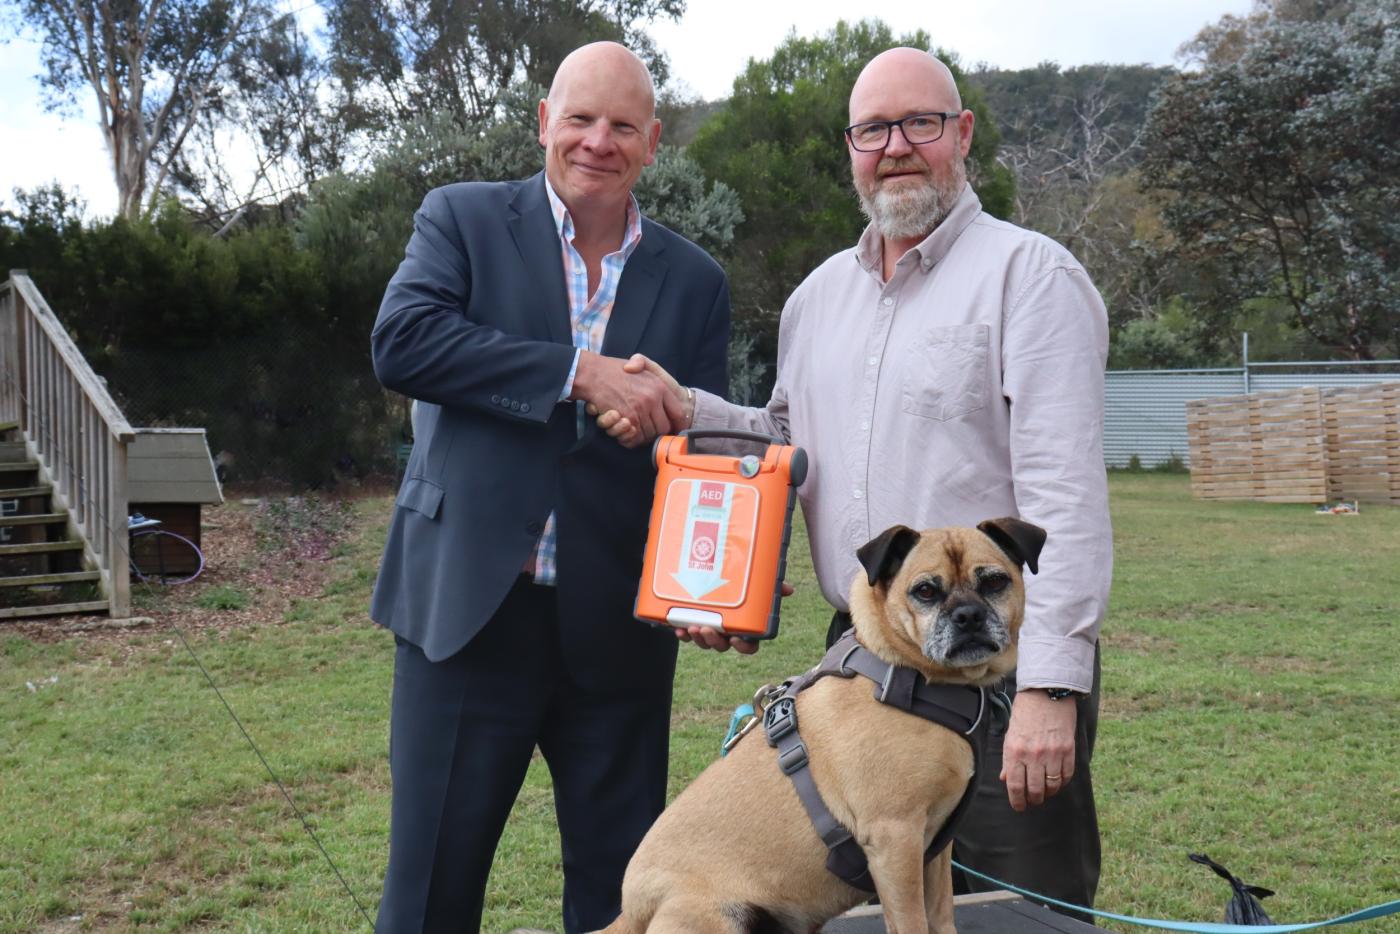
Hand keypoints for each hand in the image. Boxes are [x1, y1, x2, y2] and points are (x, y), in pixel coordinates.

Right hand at [571, 352, 686, 442]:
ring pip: (649, 434)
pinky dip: (632, 438)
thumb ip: (656, 377)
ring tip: (636, 429)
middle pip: (664, 427)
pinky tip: (627, 430)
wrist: (594, 373)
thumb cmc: (615, 370)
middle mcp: (652, 399)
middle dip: (658, 432)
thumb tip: (670, 395)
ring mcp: (640, 409)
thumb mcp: (642, 366)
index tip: (676, 429)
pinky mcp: (627, 419)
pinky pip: (636, 437)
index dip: (678, 424)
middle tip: (650, 431)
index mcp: (659, 387)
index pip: (678, 413)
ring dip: (643, 436)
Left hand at [669, 582, 788, 654]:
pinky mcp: (693, 623)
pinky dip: (683, 634)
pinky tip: (678, 628)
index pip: (749, 646)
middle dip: (714, 641)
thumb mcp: (755, 586)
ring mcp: (709, 629)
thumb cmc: (740, 585)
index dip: (743, 646)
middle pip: (722, 645)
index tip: (736, 638)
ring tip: (692, 626)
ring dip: (699, 638)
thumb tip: (788, 589)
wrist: (709, 574)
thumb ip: (769, 588)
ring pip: (704, 642)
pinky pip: (688, 635)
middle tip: (708, 629)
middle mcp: (727, 632)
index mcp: (744, 627)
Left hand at [1000, 690, 1076, 811]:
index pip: (1015, 786)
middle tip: (1032, 801)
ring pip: (1051, 786)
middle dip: (1033, 800)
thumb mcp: (1010, 734)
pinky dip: (1061, 783)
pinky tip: (1057, 781)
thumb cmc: (1025, 712)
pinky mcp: (1068, 750)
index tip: (1019, 807)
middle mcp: (1033, 755)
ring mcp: (1052, 754)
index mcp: (1014, 751)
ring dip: (1048, 794)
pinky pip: (1066, 776)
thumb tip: (1006, 779)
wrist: (1046, 693)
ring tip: (1044, 792)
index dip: (1017, 801)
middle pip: (1034, 790)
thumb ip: (1009, 759)